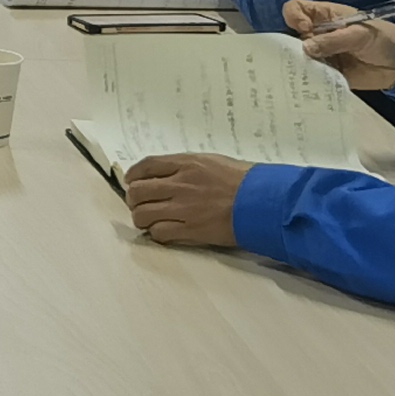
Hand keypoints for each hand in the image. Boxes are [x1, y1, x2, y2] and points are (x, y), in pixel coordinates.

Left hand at [119, 152, 247, 246]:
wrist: (263, 202)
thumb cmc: (244, 181)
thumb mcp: (213, 162)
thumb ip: (187, 167)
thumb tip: (166, 175)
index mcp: (187, 163)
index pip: (146, 165)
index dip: (134, 174)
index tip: (131, 180)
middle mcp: (180, 184)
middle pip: (138, 191)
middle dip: (134, 198)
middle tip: (139, 203)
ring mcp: (184, 208)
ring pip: (142, 214)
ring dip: (142, 218)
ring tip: (149, 219)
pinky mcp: (191, 230)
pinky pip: (159, 233)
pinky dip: (157, 233)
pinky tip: (163, 231)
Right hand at [282, 0, 394, 88]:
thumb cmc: (382, 39)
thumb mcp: (359, 35)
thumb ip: (332, 40)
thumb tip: (305, 49)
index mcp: (325, 16)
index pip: (296, 8)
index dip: (294, 16)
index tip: (305, 29)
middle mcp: (318, 33)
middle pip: (293, 35)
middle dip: (295, 45)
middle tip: (308, 56)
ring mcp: (322, 53)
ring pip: (300, 56)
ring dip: (302, 64)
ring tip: (312, 72)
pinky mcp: (328, 72)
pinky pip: (312, 74)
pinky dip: (311, 79)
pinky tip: (315, 83)